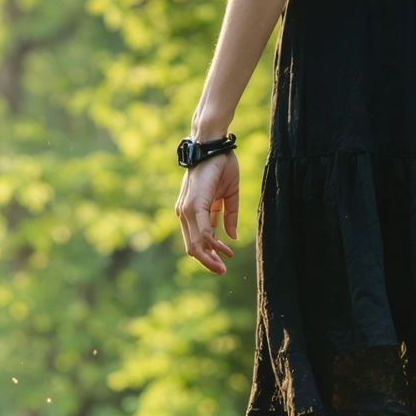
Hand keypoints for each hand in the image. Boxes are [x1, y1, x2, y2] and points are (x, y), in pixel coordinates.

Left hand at [175, 150, 239, 274]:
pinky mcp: (193, 206)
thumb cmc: (220, 165)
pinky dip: (213, 244)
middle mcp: (184, 213)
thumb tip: (231, 237)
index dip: (208, 254)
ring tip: (223, 265)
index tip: (222, 262)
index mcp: (189, 212)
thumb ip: (228, 216)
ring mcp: (186, 210)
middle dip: (207, 262)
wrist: (213, 144)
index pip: (194, 241)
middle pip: (192, 247)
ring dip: (210, 258)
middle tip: (221, 270)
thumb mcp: (227, 196)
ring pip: (195, 244)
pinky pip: (202, 232)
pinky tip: (224, 250)